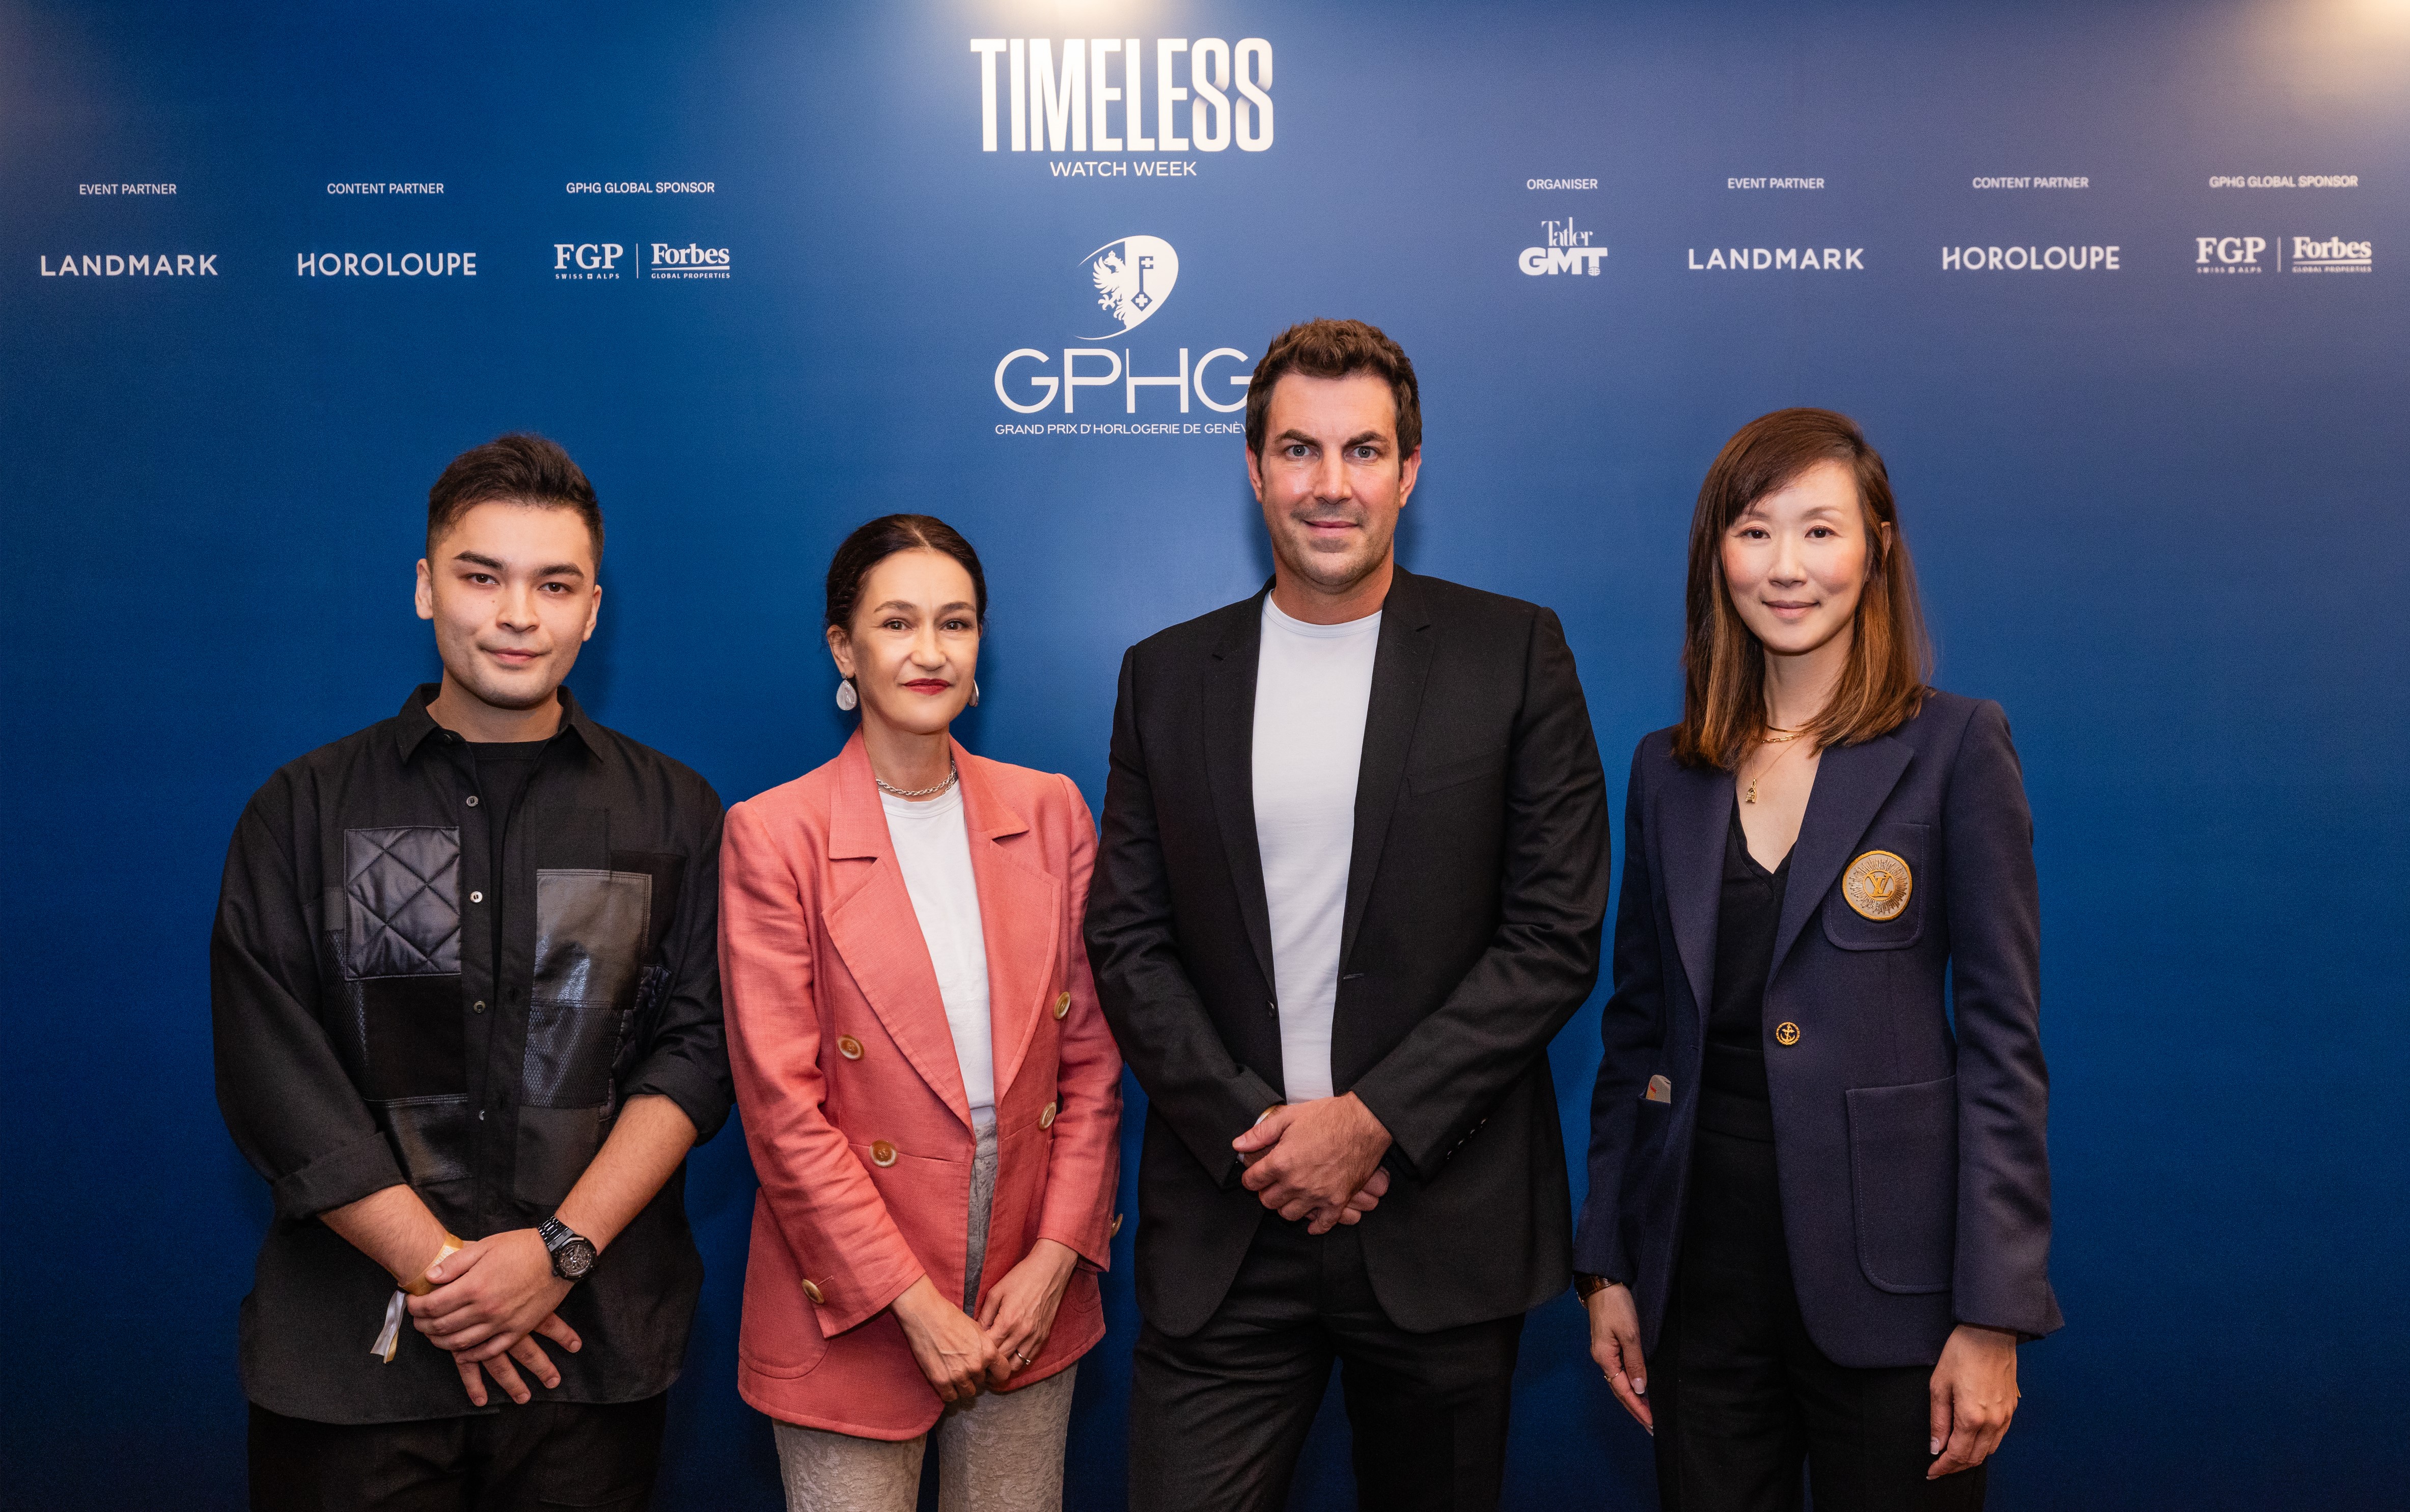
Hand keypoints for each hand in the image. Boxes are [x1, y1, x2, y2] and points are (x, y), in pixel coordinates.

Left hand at [408, 1229, 576, 1405]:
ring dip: (441, 1341)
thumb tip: (429, 1278)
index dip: (416, 1307)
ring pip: (461, 1343)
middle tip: (418, 1320)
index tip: (411, 1302)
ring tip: (434, 1335)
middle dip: (423, 1325)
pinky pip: (489, 1351)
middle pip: (442, 1326)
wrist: (559, 1256)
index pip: (433, 1306)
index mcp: (474, 1286)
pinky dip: (471, 1354)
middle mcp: (485, 1309)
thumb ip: (454, 1264)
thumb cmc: (521, 1247)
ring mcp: (502, 1323)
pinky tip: (461, 1351)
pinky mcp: (518, 1330)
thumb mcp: (485, 1246)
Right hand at [892, 1275, 1000, 1403]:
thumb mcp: (977, 1329)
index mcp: (988, 1351)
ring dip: (962, 1386)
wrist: (926, 1315)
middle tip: (962, 1366)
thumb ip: (985, 1347)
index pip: (1003, 1374)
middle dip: (974, 1376)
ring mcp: (959, 1375)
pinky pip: (950, 1397)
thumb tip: (988, 1359)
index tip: (989, 1374)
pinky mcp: (941, 1380)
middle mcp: (976, 1366)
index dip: (996, 1374)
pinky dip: (948, 1392)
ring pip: (968, 1392)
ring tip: (954, 1373)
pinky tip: (945, 1381)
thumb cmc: (950, 1317)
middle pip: (982, 1382)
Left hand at [976, 1239, 1077, 1387]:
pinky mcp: (1044, 1336)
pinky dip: (1018, 1361)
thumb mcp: (996, 1292)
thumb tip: (977, 1332)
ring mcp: (1035, 1336)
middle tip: (977, 1364)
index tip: (970, 1354)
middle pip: (1001, 1360)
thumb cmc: (1021, 1277)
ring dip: (1004, 1367)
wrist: (1049, 1271)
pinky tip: (1009, 1358)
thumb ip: (985, 1315)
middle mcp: (1022, 1333)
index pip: (989, 1348)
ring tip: (992, 1366)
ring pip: (1016, 1364)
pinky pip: (1029, 1358)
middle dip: (988, 1364)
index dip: (978, 1353)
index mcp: (1008, 1321)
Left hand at [1232, 1094, 1392, 1232]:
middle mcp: (1296, 1183)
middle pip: (1268, 1201)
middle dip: (1267, 1192)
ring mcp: (1317, 1195)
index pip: (1252, 1181)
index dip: (1251, 1177)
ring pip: (1289, 1214)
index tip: (1256, 1175)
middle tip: (1274, 1183)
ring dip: (1287, 1206)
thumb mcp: (1289, 1116)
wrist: (1365, 1123)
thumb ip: (1260, 1133)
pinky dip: (1315, 1224)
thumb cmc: (1329, 1117)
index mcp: (1281, 1162)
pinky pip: (1322, 1224)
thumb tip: (1239, 1144)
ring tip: (1292, 1194)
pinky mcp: (1337, 1201)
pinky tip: (1312, 1219)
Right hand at [1584, 1283, 1651, 1432]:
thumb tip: (1639, 1387)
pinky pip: (1620, 1373)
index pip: (1624, 1391)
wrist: (1602, 1284)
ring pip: (1619, 1384)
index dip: (1638, 1408)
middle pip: (1619, 1391)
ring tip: (1647, 1414)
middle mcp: (1603, 1359)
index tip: (1652, 1423)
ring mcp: (1605, 1353)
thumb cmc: (1616, 1305)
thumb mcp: (1630, 1333)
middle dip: (1635, 1410)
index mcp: (1605, 1358)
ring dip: (1633, 1400)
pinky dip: (1629, 1386)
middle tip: (1651, 1426)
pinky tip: (1638, 1390)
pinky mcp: (1609, 1347)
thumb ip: (1635, 1362)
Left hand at [1927, 1323, 2018, 1477]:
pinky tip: (1972, 1441)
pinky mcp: (2012, 1409)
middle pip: (1975, 1458)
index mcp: (1972, 1417)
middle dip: (1955, 1467)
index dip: (1943, 1467)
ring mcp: (2006, 1416)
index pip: (1957, 1455)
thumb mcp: (1939, 1385)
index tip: (1931, 1472)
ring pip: (1989, 1450)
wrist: (1990, 1332)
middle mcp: (1993, 1421)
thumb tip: (1936, 1447)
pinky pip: (1999, 1437)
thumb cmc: (1961, 1353)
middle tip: (1939, 1468)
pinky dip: (1984, 1446)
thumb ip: (1938, 1420)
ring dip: (1971, 1458)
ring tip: (1953, 1457)